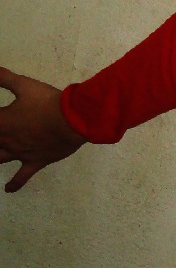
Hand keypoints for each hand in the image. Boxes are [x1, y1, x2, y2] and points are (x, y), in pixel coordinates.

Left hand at [0, 67, 86, 191]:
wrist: (76, 119)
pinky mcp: (35, 161)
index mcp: (1, 122)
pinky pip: (22, 176)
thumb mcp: (26, 85)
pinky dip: (14, 184)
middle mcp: (6, 141)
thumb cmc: (51, 102)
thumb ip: (4, 78)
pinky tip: (8, 189)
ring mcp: (20, 153)